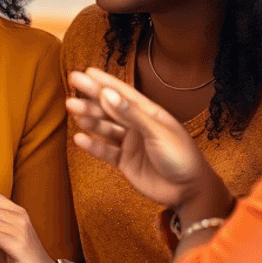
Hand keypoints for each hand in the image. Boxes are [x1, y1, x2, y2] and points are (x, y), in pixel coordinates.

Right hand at [66, 68, 216, 207]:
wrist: (189, 192)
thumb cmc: (181, 156)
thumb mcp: (157, 132)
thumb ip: (131, 114)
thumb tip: (107, 94)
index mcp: (148, 112)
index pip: (123, 93)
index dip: (105, 81)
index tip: (86, 71)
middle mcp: (137, 125)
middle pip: (109, 108)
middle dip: (90, 96)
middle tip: (71, 83)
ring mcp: (129, 144)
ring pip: (104, 127)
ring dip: (89, 118)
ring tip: (72, 108)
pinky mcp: (124, 162)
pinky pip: (105, 151)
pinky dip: (92, 145)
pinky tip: (79, 138)